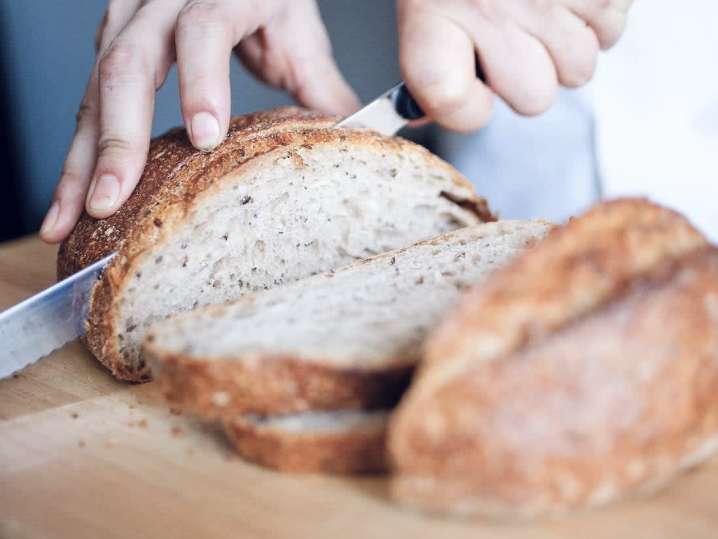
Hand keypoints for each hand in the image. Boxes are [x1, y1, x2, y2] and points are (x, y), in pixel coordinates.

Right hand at [40, 0, 358, 242]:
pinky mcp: (112, 37)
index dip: (201, 82)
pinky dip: (80, 146)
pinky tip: (72, 191)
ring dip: (80, 155)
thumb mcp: (299, 38)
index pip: (204, 29)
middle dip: (117, 138)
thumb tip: (349, 149)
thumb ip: (320, 90)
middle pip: (129, 61)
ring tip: (70, 217)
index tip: (206, 139)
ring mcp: (130, 15)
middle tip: (112, 201)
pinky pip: (89, 93)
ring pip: (94, 83)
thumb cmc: (270, 0)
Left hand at [397, 0, 631, 130]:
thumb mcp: (428, 0)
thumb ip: (428, 60)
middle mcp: (491, 6)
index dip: (466, 109)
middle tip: (514, 29)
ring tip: (543, 2)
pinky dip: (598, 14)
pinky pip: (612, 31)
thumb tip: (420, 115)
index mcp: (435, 13)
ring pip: (578, 70)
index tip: (470, 92)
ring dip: (567, 43)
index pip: (452, 103)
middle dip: (529, 73)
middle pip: (533, 99)